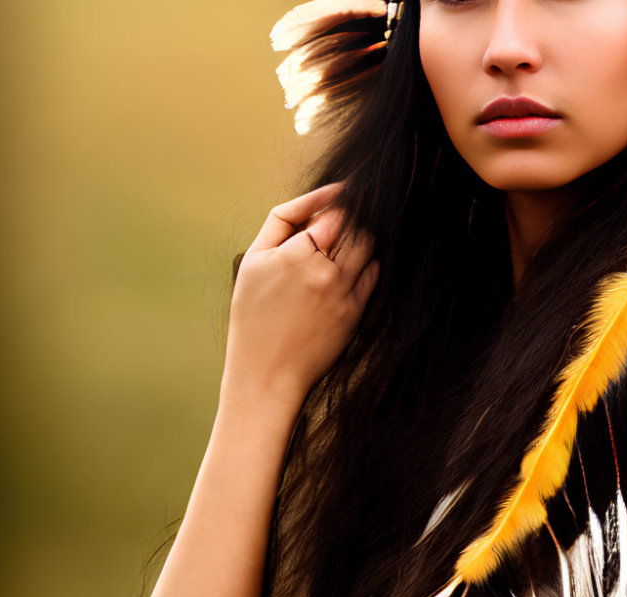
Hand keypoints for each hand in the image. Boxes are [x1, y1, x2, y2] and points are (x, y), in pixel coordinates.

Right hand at [223, 183, 378, 406]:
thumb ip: (286, 224)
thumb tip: (319, 203)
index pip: (334, 210)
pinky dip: (367, 262)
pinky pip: (373, 274)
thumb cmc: (253, 316)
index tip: (345, 192)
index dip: (339, 201)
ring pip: (368, 246)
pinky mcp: (355, 311)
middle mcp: (324, 270)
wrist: (267, 372)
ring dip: (362, 237)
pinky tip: (352, 265)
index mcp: (296, 253)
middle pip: (355, 226)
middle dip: (353, 216)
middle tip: (347, 214)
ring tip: (345, 240)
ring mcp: (343, 291)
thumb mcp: (255, 261)